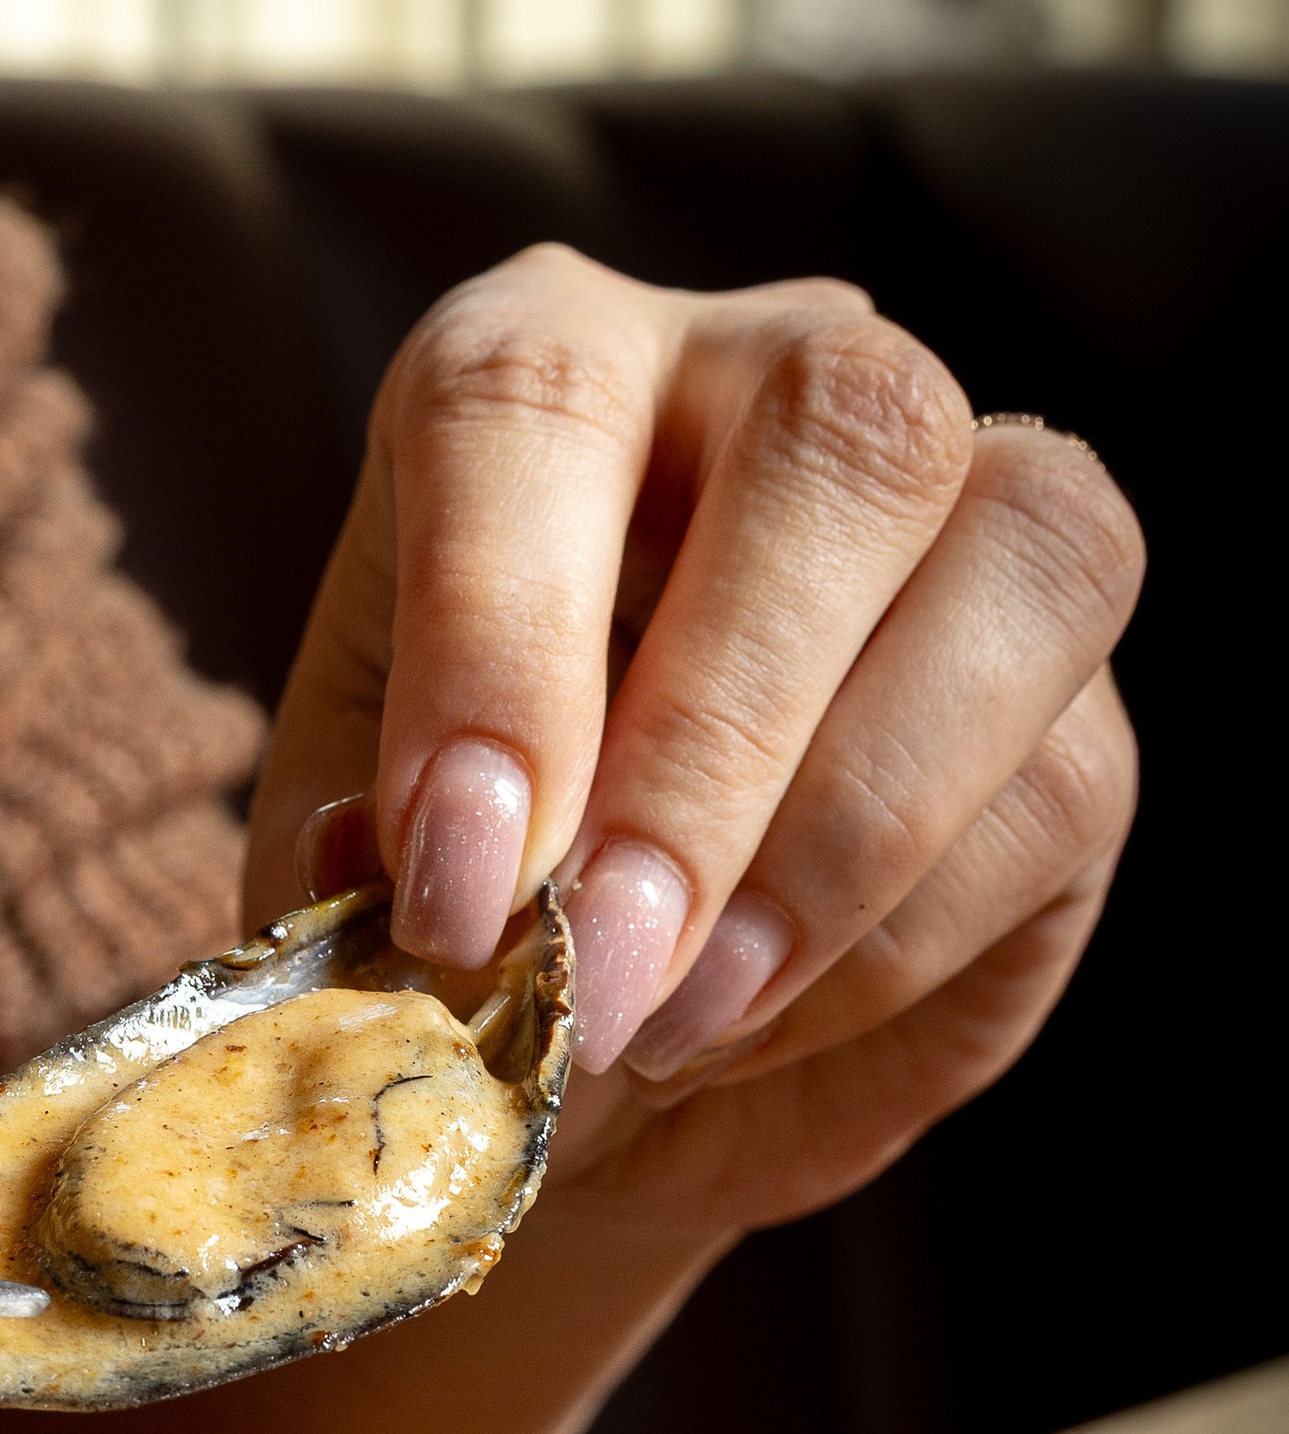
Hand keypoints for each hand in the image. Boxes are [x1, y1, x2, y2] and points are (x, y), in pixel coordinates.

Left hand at [249, 244, 1139, 1266]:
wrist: (578, 1058)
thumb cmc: (447, 917)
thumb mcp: (353, 886)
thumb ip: (367, 863)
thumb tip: (410, 859)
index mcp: (545, 376)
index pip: (532, 400)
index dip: (496, 641)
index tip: (457, 880)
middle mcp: (773, 381)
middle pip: (844, 432)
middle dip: (715, 740)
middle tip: (603, 971)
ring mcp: (972, 515)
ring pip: (1024, 562)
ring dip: (843, 835)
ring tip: (675, 1021)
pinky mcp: (1080, 708)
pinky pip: (1056, 784)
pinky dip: (890, 944)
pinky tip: (747, 1029)